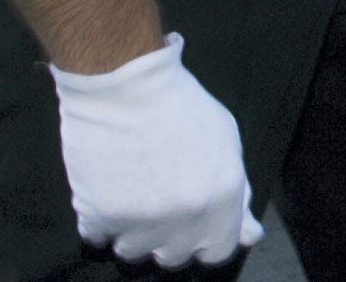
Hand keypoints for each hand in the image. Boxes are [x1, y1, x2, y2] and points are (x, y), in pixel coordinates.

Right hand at [50, 33, 261, 267]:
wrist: (125, 88)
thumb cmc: (182, 106)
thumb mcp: (225, 142)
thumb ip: (237, 192)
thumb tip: (248, 234)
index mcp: (221, 200)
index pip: (218, 252)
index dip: (208, 239)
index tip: (198, 224)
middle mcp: (183, 220)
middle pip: (174, 257)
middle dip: (171, 236)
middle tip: (163, 203)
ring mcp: (137, 224)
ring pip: (134, 253)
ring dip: (135, 232)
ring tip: (135, 194)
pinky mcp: (97, 217)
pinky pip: (98, 238)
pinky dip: (102, 221)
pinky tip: (110, 192)